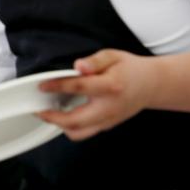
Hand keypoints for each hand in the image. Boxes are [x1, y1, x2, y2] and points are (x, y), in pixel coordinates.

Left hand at [37, 49, 158, 140]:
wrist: (151, 85)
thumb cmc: (130, 69)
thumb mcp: (112, 56)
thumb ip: (94, 61)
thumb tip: (79, 66)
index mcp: (110, 86)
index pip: (79, 87)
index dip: (58, 86)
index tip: (42, 86)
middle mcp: (110, 107)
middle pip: (76, 120)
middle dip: (53, 117)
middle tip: (38, 110)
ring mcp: (109, 119)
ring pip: (79, 133)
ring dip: (60, 126)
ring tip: (48, 113)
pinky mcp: (107, 125)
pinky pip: (85, 132)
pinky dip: (70, 126)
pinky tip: (62, 114)